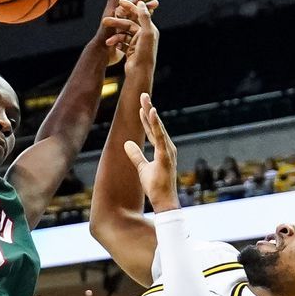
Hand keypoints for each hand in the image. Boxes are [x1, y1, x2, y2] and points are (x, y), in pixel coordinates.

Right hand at [102, 0, 159, 67]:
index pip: (139, 14)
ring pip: (123, 35)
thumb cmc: (144, 54)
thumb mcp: (146, 33)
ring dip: (115, 36)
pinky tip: (111, 46)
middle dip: (117, 23)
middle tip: (104, 21)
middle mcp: (144, 36)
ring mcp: (137, 44)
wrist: (140, 73)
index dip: (130, 7)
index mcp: (150, 30)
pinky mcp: (131, 51)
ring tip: (107, 41)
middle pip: (129, 24)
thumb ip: (144, 17)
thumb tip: (142, 3)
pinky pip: (122, 43)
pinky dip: (116, 44)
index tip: (120, 1)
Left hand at [123, 93, 179, 211]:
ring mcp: (168, 151)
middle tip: (143, 95)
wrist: (164, 200)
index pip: (152, 130)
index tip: (142, 105)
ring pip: (158, 128)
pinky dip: (155, 124)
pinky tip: (152, 112)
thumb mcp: (142, 168)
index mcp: (163, 149)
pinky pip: (159, 137)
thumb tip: (127, 143)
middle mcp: (167, 147)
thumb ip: (135, 155)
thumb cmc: (156, 186)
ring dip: (151, 113)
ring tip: (146, 99)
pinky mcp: (165, 155)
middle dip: (149, 109)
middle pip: (156, 125)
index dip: (146, 117)